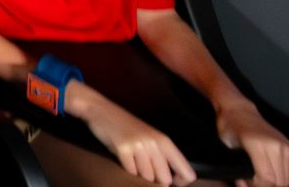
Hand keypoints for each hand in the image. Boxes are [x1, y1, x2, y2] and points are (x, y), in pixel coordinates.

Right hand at [81, 97, 195, 185]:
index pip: (187, 173)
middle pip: (165, 179)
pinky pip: (131, 171)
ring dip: (140, 175)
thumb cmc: (127, 126)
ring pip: (147, 177)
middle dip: (156, 180)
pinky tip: (123, 159)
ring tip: (133, 162)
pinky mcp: (123, 148)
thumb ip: (162, 156)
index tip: (171, 182)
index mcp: (165, 141)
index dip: (180, 182)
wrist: (101, 109)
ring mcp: (139, 145)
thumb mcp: (150, 137)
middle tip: (145, 170)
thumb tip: (170, 181)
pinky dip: (127, 170)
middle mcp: (155, 143)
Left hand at [215, 101, 288, 185]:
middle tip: (250, 179)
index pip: (267, 178)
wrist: (239, 112)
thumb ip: (239, 170)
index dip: (257, 185)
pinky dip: (281, 174)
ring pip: (286, 179)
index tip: (245, 181)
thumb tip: (245, 185)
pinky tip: (269, 167)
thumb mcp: (228, 150)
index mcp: (258, 145)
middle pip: (279, 182)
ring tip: (258, 174)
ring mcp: (287, 147)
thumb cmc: (230, 130)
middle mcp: (276, 145)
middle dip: (264, 186)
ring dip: (273, 181)